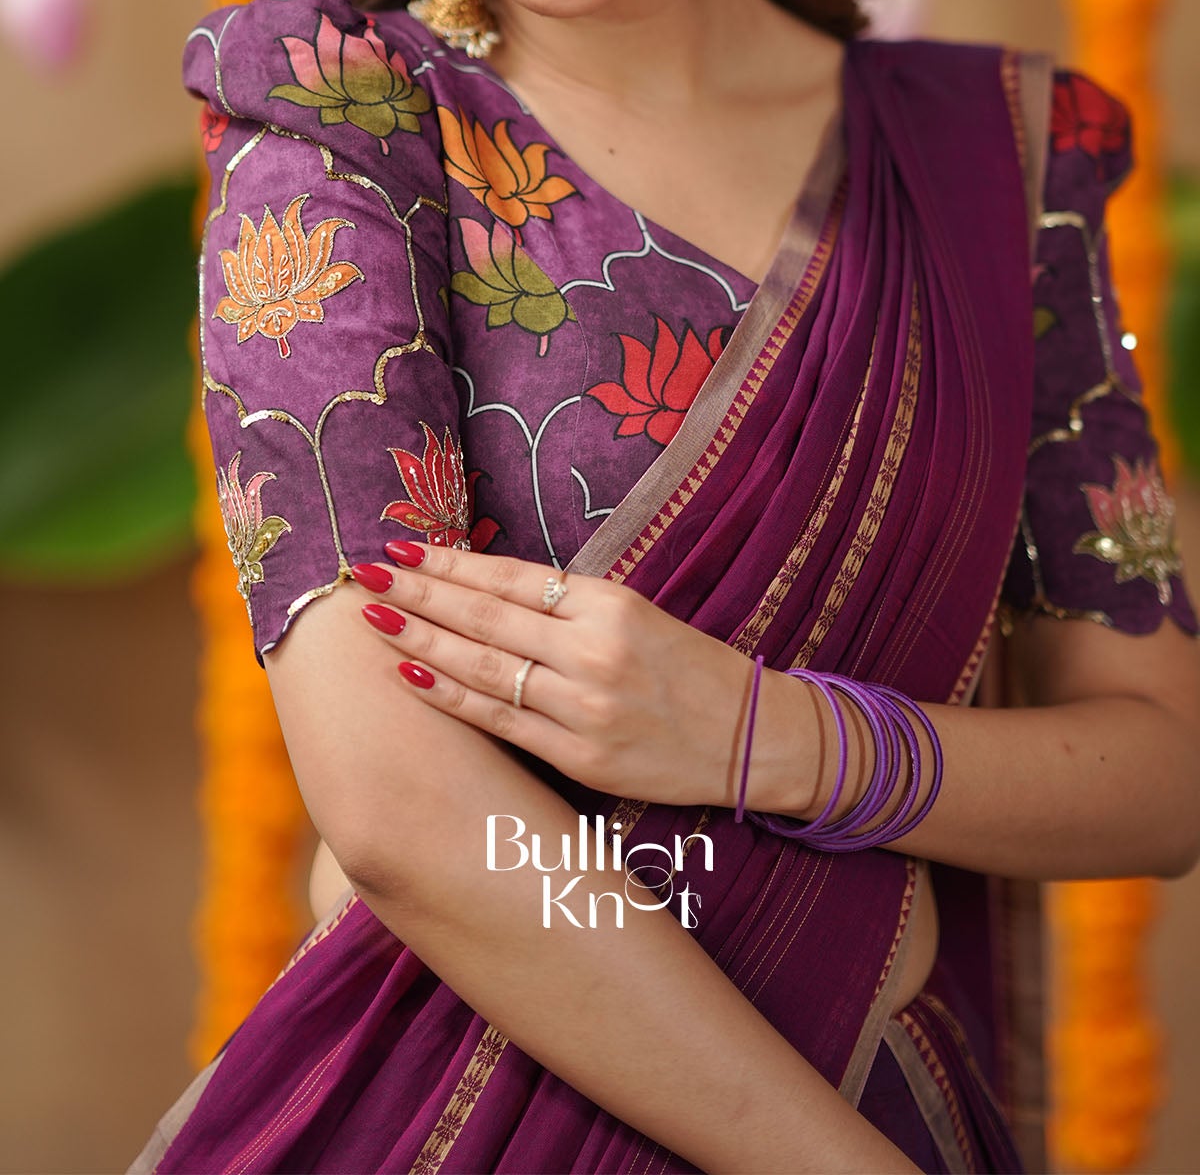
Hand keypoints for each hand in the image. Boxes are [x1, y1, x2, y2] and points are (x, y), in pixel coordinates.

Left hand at [350, 540, 758, 806]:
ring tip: (376, 619)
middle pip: (487, 617)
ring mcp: (586, 706)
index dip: (451, 562)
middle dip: (420, 592)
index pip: (511, 578)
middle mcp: (594, 650)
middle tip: (365, 573)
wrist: (751, 738)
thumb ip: (567, 603)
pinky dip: (453, 699)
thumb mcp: (637, 613)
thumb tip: (481, 587)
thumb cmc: (689, 669)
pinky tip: (413, 676)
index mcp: (610, 603)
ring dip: (423, 640)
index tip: (403, 546)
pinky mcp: (582, 757)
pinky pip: (502, 723)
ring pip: (485, 668)